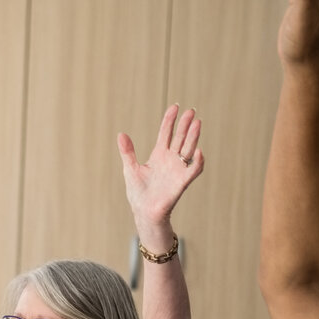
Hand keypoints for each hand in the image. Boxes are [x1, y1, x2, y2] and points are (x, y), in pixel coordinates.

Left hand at [118, 104, 203, 229]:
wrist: (143, 212)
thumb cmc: (138, 192)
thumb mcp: (130, 168)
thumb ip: (127, 151)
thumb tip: (121, 134)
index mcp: (159, 155)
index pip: (166, 133)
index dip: (170, 120)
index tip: (175, 106)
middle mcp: (170, 160)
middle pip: (180, 138)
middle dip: (185, 125)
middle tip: (191, 111)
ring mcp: (177, 169)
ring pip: (188, 149)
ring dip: (193, 137)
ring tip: (197, 123)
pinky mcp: (182, 182)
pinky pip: (193, 170)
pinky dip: (197, 162)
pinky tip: (197, 151)